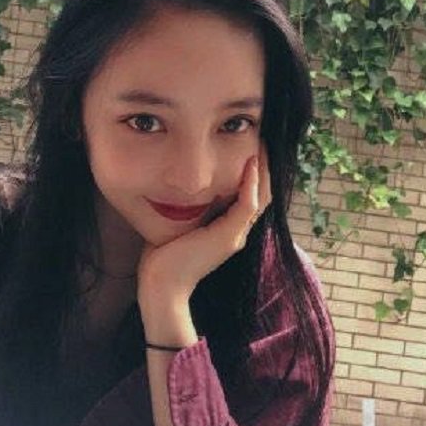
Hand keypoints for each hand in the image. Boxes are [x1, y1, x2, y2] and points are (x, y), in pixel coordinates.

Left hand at [137, 138, 272, 303]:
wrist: (161, 285)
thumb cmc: (163, 257)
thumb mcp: (178, 224)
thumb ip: (185, 208)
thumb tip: (175, 188)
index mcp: (227, 231)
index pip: (249, 197)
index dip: (254, 174)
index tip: (249, 148)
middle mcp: (237, 233)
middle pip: (262, 195)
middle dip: (263, 167)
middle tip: (262, 140)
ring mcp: (235, 236)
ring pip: (262, 198)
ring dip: (263, 171)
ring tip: (261, 146)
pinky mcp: (228, 237)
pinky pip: (248, 205)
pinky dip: (251, 184)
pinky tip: (249, 164)